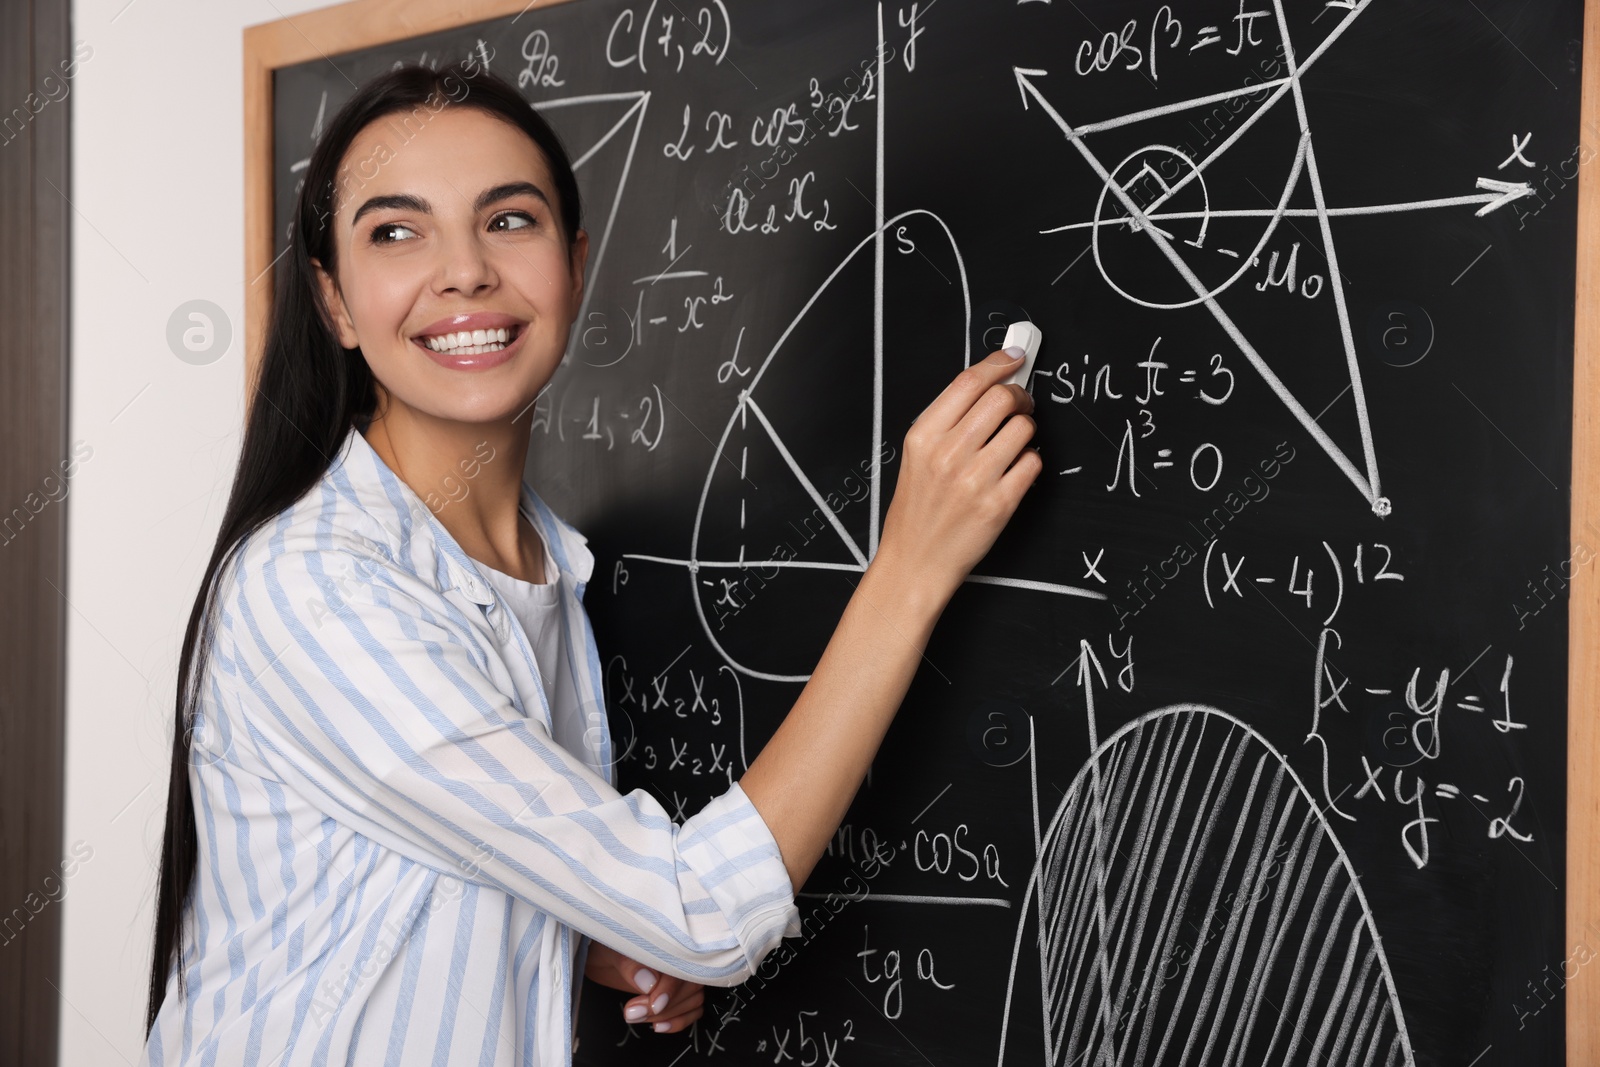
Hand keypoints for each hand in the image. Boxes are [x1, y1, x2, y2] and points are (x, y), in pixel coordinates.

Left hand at [583, 941, 704, 1034]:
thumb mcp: (615, 951)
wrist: (603, 957)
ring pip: (694, 1000)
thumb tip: (649, 983)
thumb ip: (631, 965)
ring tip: (636, 1016)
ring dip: (667, 1015)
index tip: (653, 1005)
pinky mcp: (680, 993)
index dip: (670, 989)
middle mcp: (684, 957)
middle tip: (632, 1012)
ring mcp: (683, 976)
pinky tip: (658, 1026)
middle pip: (692, 987)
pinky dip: (679, 1021)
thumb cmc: (610, 947)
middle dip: (664, 1007)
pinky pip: (694, 1010)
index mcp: (672, 940)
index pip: (683, 967)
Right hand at [877, 347, 1040, 601]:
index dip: (998, 363)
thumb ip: (948, 419)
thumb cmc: (916, 511)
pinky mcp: (999, 504)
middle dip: (1019, 396)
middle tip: (1021, 404)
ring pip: (1023, 428)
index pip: (969, 381)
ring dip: (1026, 431)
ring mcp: (975, 479)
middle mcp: (948, 454)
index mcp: (924, 436)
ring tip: (1014, 444)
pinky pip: (1033, 463)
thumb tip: (990, 383)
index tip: (1015, 358)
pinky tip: (1015, 470)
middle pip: (1001, 398)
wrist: (915, 562)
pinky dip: (1030, 462)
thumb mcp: (916, 456)